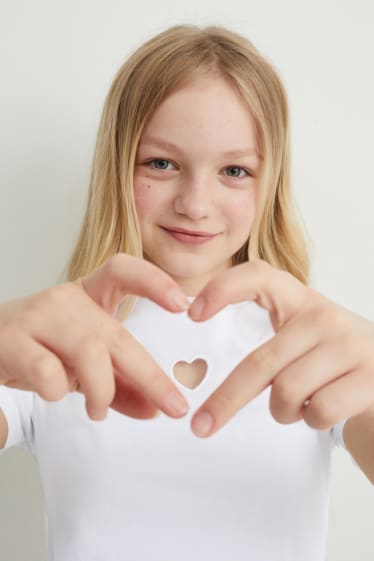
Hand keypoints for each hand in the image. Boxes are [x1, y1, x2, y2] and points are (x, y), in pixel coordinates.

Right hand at [0, 254, 189, 420]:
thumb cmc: (38, 350)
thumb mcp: (83, 365)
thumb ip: (119, 386)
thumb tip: (154, 409)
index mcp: (86, 295)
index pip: (123, 271)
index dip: (155, 281)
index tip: (182, 305)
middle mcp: (64, 300)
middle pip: (117, 334)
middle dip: (151, 376)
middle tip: (173, 406)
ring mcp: (37, 316)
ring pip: (89, 352)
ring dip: (103, 389)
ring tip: (98, 410)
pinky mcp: (11, 340)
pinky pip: (48, 370)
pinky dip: (59, 390)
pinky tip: (55, 393)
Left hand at [188, 260, 373, 437]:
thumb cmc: (330, 357)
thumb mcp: (303, 335)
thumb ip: (268, 343)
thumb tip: (198, 372)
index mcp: (299, 300)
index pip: (257, 276)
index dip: (222, 289)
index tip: (192, 315)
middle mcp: (323, 316)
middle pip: (261, 362)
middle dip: (225, 400)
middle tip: (201, 426)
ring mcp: (349, 345)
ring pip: (287, 392)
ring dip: (283, 411)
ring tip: (297, 405)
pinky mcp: (369, 377)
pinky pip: (318, 411)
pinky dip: (312, 420)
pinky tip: (323, 407)